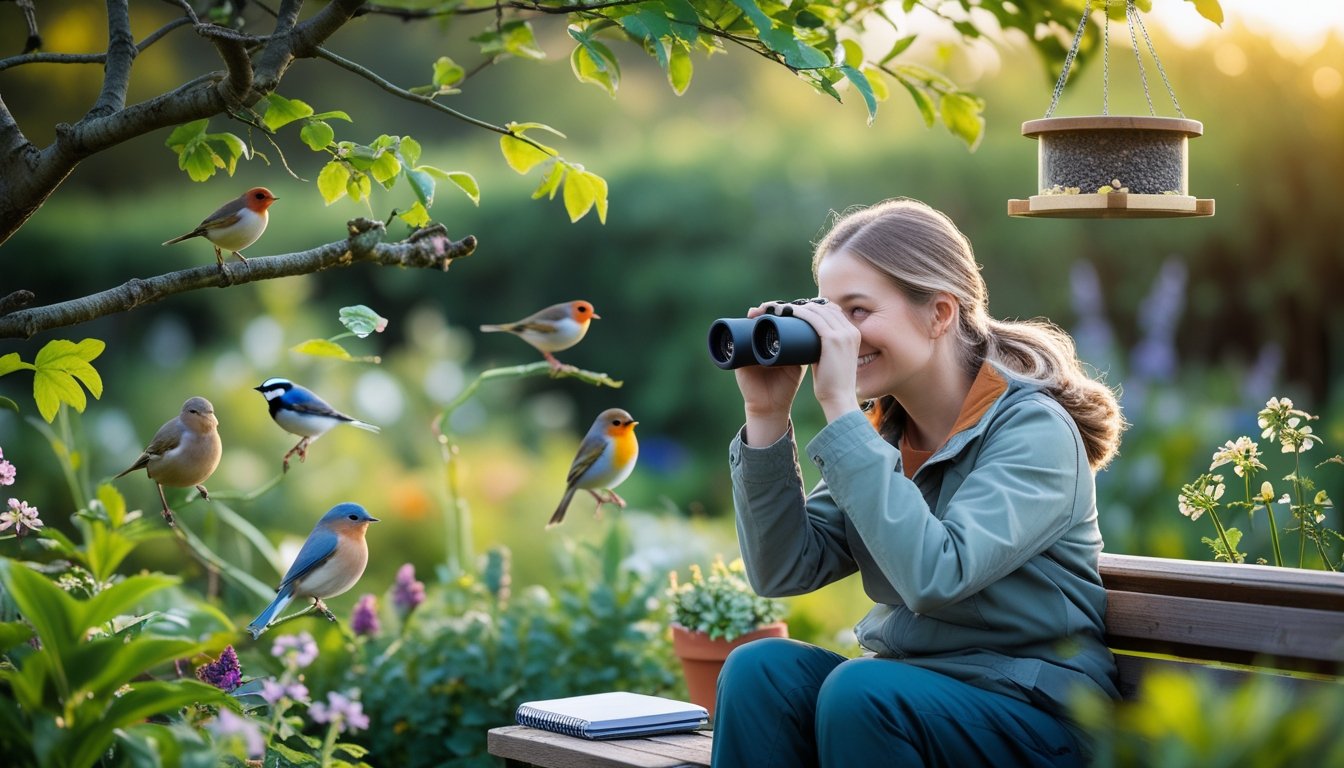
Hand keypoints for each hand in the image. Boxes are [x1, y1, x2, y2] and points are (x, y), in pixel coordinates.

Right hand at [734, 304, 805, 444]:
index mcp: (773, 342)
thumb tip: (830, 329)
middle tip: (781, 303)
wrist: (772, 405)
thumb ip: (811, 348)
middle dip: (770, 307)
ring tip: (768, 307)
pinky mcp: (738, 356)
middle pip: (763, 318)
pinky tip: (751, 317)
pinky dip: (741, 326)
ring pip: (751, 324)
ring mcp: (748, 348)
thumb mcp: (800, 362)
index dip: (784, 309)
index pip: (776, 320)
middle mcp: (759, 341)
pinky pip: (736, 338)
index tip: (795, 303)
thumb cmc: (787, 384)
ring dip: (758, 312)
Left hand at [784, 300, 861, 421]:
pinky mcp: (833, 339)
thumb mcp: (835, 360)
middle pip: (827, 308)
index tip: (802, 310)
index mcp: (854, 334)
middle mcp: (851, 331)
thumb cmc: (834, 383)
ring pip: (819, 311)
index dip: (817, 307)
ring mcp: (843, 334)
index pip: (834, 311)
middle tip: (790, 308)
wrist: (839, 398)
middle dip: (807, 305)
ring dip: (801, 307)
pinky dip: (801, 313)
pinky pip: (814, 319)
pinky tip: (790, 312)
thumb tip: (812, 343)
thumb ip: (828, 349)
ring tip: (786, 309)